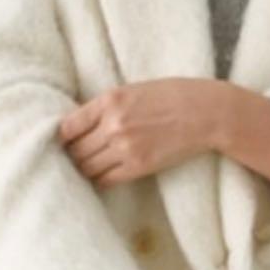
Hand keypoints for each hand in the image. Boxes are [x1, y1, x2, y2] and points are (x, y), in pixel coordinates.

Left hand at [58, 78, 221, 188]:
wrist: (207, 112)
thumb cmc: (173, 95)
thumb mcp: (133, 89)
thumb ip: (106, 106)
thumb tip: (80, 125)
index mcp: (109, 100)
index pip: (67, 126)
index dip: (62, 137)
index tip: (65, 141)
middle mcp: (112, 125)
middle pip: (75, 150)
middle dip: (71, 155)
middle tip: (73, 158)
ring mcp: (125, 148)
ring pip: (87, 168)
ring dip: (84, 169)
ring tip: (87, 168)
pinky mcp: (138, 166)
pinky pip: (105, 180)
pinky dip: (100, 179)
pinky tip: (103, 175)